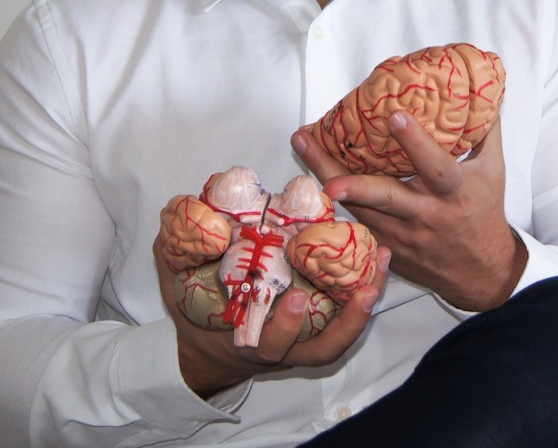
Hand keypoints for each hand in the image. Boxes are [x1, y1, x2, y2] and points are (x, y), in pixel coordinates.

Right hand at [152, 235, 390, 398]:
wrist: (207, 345)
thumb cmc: (196, 311)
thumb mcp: (175, 278)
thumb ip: (176, 245)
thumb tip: (184, 209)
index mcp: (249, 341)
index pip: (270, 343)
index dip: (285, 328)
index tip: (295, 301)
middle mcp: (284, 347)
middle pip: (323, 347)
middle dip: (345, 323)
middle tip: (363, 291)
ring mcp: (306, 340)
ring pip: (342, 335)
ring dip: (365, 307)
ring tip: (381, 267)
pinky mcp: (321, 325)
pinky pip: (348, 318)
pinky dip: (364, 296)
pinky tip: (379, 258)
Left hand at [293, 113, 526, 311]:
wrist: (480, 272)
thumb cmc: (484, 213)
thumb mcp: (493, 171)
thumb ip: (486, 131)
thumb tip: (483, 92)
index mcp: (454, 193)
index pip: (435, 167)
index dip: (416, 142)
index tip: (395, 115)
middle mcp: (425, 214)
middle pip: (383, 196)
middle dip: (351, 180)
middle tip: (320, 155)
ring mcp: (401, 235)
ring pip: (359, 208)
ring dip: (327, 178)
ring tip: (302, 144)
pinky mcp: (385, 247)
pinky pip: (354, 222)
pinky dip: (331, 200)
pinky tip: (309, 175)